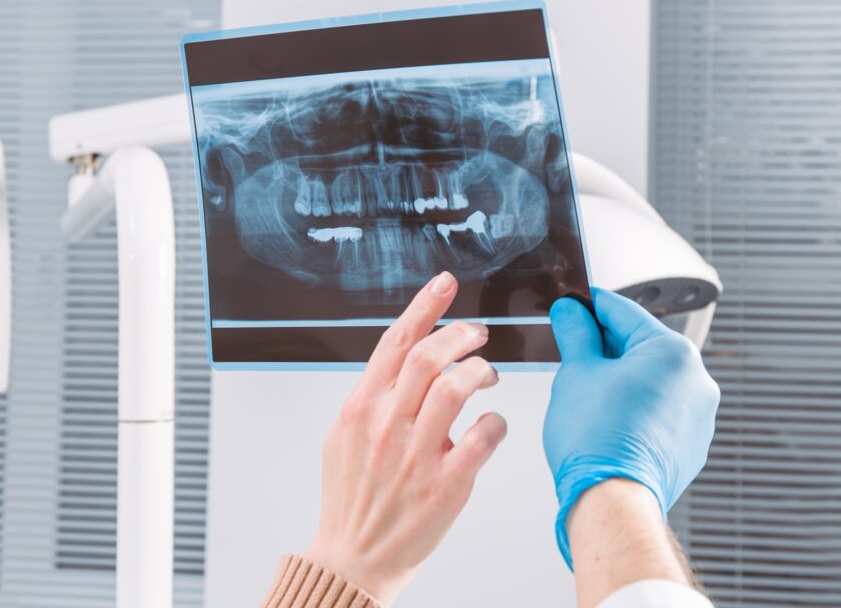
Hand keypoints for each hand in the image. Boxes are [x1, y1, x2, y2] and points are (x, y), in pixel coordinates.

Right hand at [305, 272, 506, 605]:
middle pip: (428, 356)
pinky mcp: (446, 485)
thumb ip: (373, 396)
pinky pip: (483, 437)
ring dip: (480, 371)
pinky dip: (495, 422)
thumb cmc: (353, 496)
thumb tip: (404, 359)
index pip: (395, 341)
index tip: (445, 283)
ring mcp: (415, 455)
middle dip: (461, 333)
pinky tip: (492, 425)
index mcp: (361, 407)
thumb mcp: (345, 436)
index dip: (424, 306)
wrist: (354, 556)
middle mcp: (386, 425)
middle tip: (478, 332)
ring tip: (486, 375)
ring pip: (455, 388)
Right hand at [543, 288, 719, 568]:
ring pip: (651, 380)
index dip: (590, 305)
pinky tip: (605, 418)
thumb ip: (576, 333)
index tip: (572, 304)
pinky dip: (634, 407)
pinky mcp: (690, 444)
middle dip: (604, 345)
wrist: (612, 502)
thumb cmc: (598, 441)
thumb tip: (571, 312)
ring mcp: (697, 416)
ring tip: (585, 391)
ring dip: (619, 377)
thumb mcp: (576, 372)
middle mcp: (696, 381)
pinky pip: (659, 411)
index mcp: (673, 353)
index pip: (623, 312)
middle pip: (640, 346)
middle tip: (571, 347)